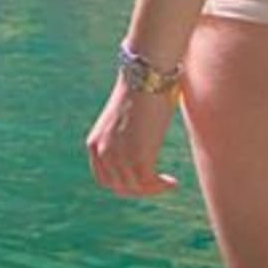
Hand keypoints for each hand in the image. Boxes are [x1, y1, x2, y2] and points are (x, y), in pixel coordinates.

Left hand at [84, 81, 182, 196]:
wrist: (146, 77)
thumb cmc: (142, 93)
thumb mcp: (126, 122)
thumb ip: (125, 139)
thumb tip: (141, 148)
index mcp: (95, 143)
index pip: (103, 178)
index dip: (122, 185)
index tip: (141, 183)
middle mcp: (102, 151)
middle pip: (118, 186)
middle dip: (139, 190)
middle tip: (158, 186)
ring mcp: (118, 155)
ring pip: (134, 187)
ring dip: (152, 189)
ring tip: (168, 183)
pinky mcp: (137, 155)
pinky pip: (148, 182)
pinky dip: (161, 186)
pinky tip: (172, 182)